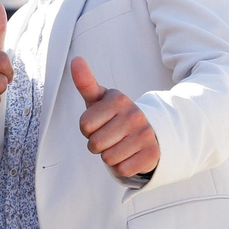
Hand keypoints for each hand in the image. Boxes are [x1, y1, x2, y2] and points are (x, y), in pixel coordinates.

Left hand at [70, 56, 159, 177]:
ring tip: (119, 145)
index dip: (87, 129)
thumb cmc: (113, 116)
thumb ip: (85, 82)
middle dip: (97, 145)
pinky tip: (129, 155)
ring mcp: (145, 135)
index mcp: (119, 100)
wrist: (147, 132)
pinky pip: (122, 170)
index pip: (85, 125)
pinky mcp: (152, 154)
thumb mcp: (99, 99)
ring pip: (108, 159)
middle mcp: (135, 115)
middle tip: (109, 136)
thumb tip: (76, 59)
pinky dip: (122, 167)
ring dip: (109, 156)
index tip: (99, 123)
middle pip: (95, 144)